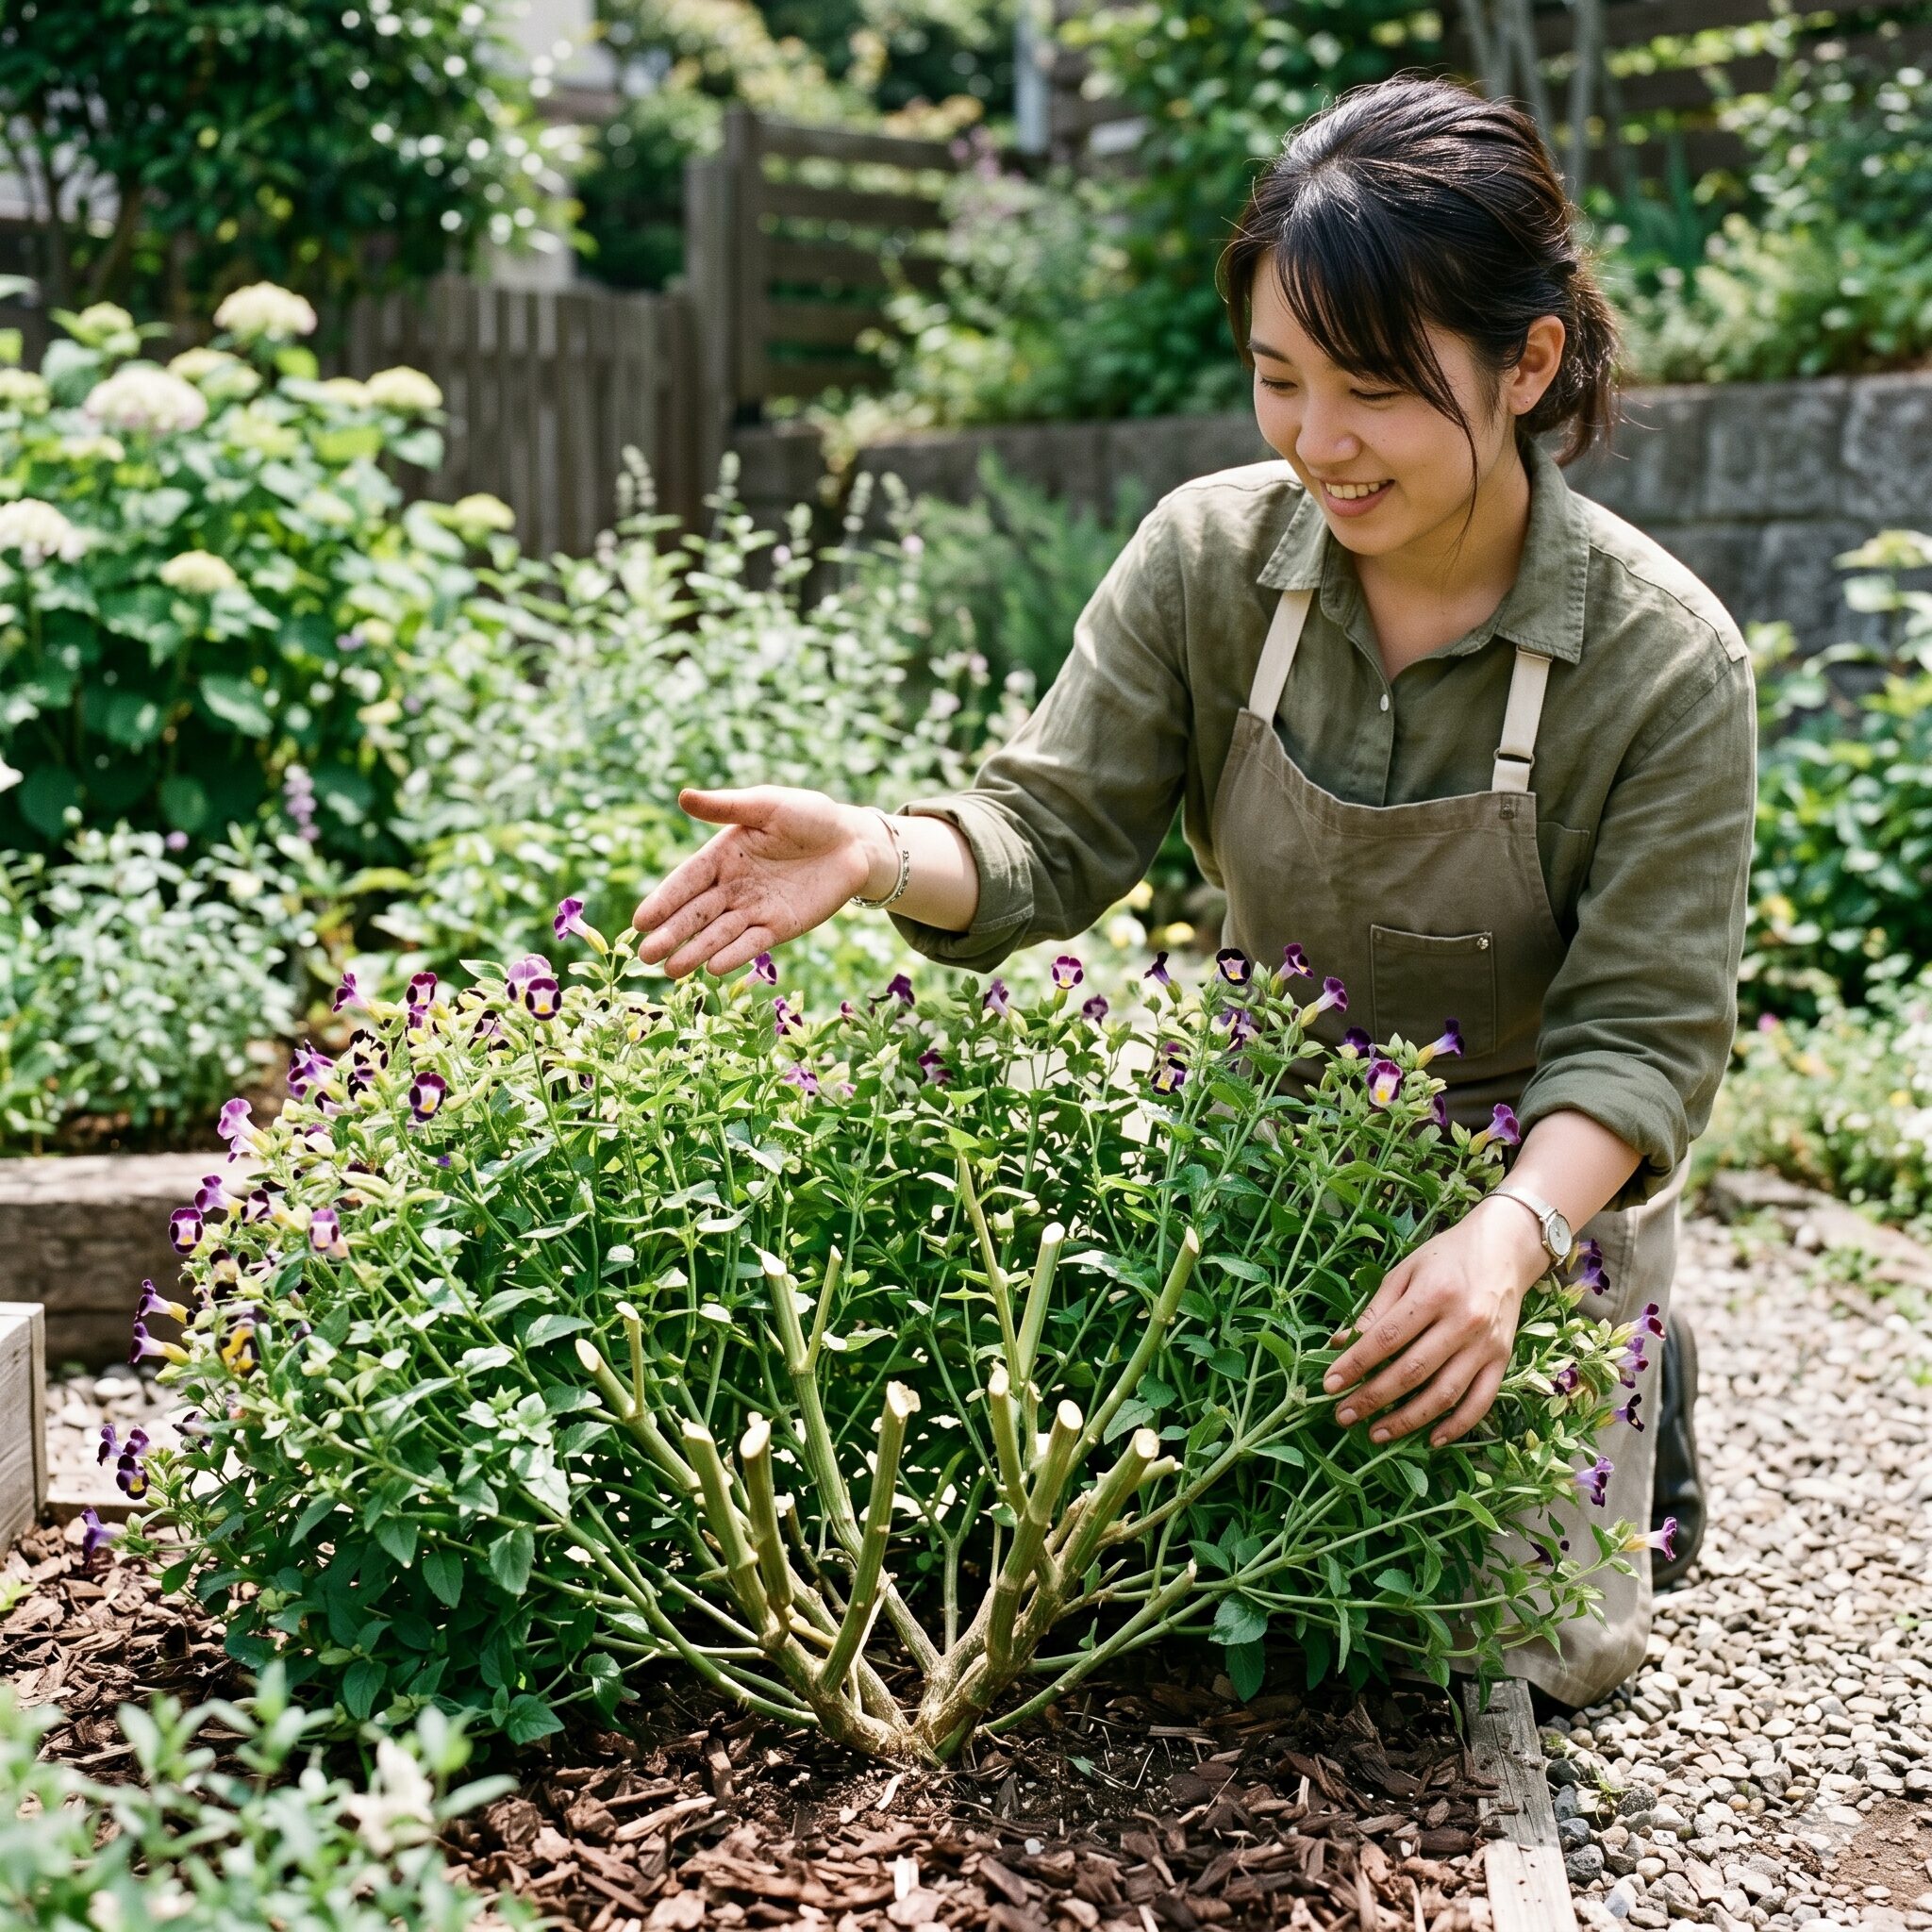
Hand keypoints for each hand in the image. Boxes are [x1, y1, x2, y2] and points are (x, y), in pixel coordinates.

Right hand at [630, 786, 888, 977]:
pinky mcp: (779, 927)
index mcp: (723, 855)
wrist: (853, 842)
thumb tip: (683, 797)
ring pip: (719, 934)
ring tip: (671, 971)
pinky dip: (734, 955)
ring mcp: (754, 909)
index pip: (687, 881)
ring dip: (695, 951)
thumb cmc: (808, 815)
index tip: (641, 921)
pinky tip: (712, 968)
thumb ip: (727, 807)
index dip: (664, 900)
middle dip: (671, 934)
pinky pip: (752, 943)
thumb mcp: (768, 805)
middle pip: (696, 913)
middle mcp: (732, 886)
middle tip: (645, 955)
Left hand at [1321, 1197, 1548, 1447]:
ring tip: (1377, 1433)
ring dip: (1408, 1419)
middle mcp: (1462, 1322)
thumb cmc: (1448, 1255)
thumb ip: (1375, 1308)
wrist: (1506, 1247)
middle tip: (1343, 1415)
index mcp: (1433, 1294)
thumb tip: (1340, 1343)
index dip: (1355, 1365)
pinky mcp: (1503, 1360)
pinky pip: (1480, 1401)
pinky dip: (1457, 1425)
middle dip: (1373, 1398)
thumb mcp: (1406, 1270)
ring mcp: (1486, 1345)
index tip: (1329, 1384)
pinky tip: (1432, 1439)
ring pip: (1444, 1393)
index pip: (1386, 1338)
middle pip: (1412, 1371)